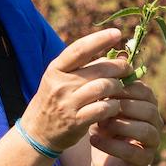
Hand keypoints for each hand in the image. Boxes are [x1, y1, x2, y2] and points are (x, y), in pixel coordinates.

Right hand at [19, 28, 129, 152]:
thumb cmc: (55, 100)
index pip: (79, 49)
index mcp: (56, 69)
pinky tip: (115, 105)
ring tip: (121, 88)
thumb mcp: (61, 80)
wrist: (37, 131)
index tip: (116, 33)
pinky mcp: (76, 121)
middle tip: (128, 69)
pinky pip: (103, 108)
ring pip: (103, 87)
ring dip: (118, 87)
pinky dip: (114, 105)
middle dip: (119, 67)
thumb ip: (85, 68)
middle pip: (98, 69)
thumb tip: (117, 57)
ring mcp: (67, 103)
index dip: (99, 39)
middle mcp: (60, 84)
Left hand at [88, 79, 161, 165]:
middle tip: (101, 107)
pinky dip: (111, 145)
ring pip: (145, 130)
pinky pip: (132, 152)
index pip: (145, 91)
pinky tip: (93, 140)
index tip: (102, 87)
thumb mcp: (102, 105)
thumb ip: (106, 89)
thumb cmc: (103, 124)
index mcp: (148, 104)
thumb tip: (104, 63)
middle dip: (124, 106)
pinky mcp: (144, 160)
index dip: (124, 88)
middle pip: (149, 109)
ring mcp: (153, 142)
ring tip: (98, 124)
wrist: (103, 156)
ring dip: (120, 125)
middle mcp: (156, 122)